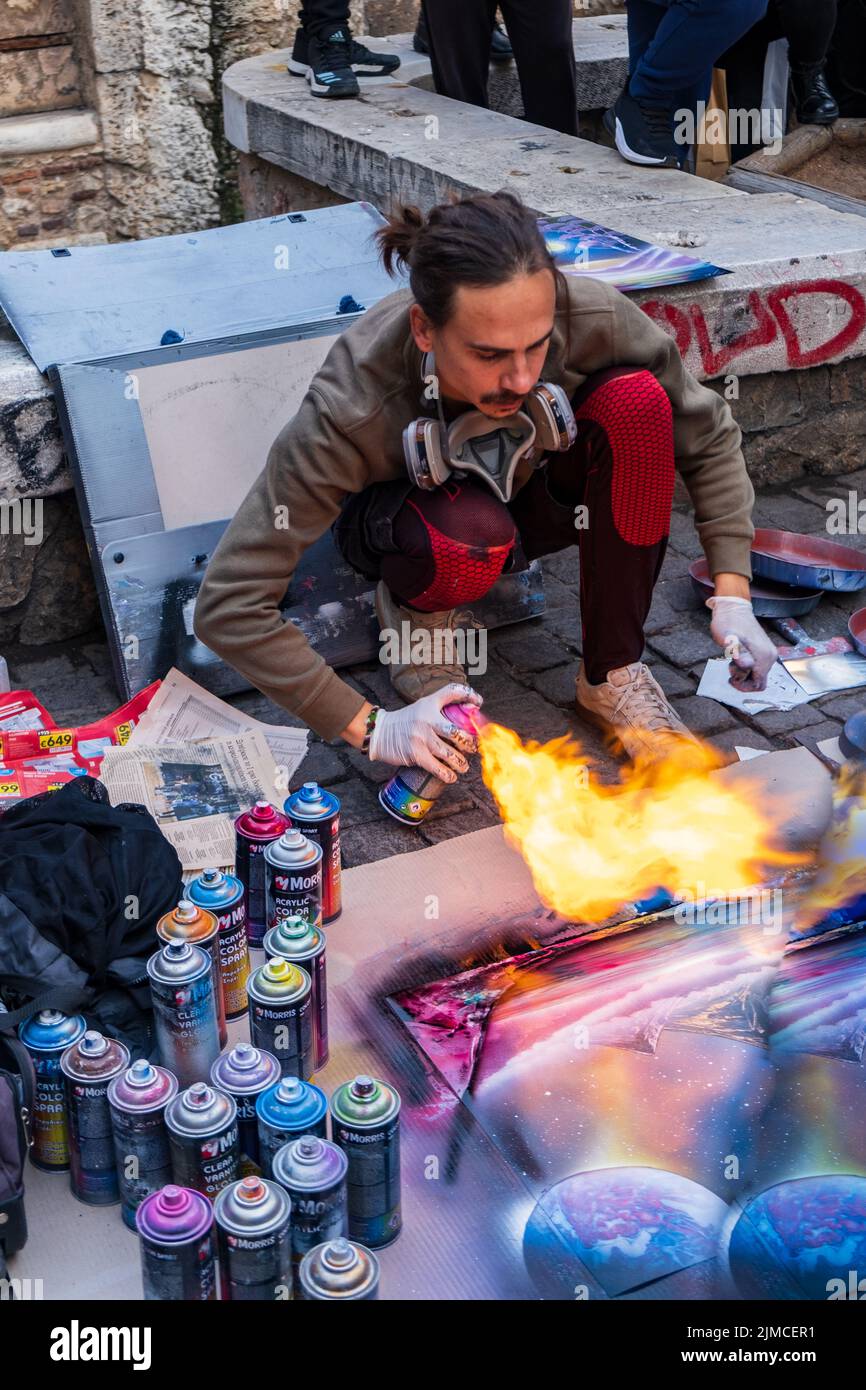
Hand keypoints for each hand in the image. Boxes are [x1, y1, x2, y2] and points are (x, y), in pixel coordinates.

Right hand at [368, 684, 482, 780]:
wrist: (380, 732)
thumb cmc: (405, 720)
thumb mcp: (423, 706)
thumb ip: (442, 706)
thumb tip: (468, 710)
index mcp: (430, 705)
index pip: (452, 692)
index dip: (468, 694)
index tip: (479, 702)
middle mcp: (427, 719)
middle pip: (457, 732)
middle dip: (469, 743)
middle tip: (473, 748)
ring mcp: (421, 737)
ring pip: (449, 753)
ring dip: (461, 762)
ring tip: (464, 766)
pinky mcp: (416, 754)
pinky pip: (436, 767)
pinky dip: (447, 774)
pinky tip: (452, 776)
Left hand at [706, 596, 777, 690]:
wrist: (733, 608)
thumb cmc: (729, 622)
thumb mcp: (728, 638)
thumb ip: (738, 651)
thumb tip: (746, 665)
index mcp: (764, 656)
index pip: (758, 684)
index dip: (743, 684)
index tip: (731, 674)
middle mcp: (770, 656)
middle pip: (759, 681)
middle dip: (743, 679)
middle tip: (731, 666)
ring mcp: (768, 653)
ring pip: (757, 675)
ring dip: (744, 672)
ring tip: (733, 659)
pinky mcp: (764, 651)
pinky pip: (757, 668)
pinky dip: (746, 667)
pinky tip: (738, 656)